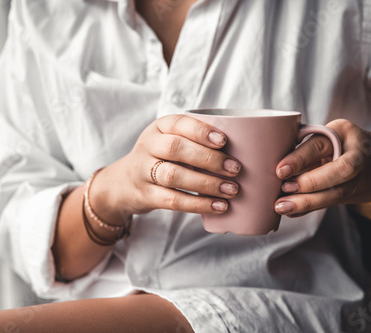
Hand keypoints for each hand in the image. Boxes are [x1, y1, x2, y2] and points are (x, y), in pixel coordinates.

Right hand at [91, 115, 241, 222]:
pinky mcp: (145, 195)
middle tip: (235, 169)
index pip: (179, 123)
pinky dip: (198, 204)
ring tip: (232, 190)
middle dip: (209, 159)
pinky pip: (173, 200)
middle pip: (176, 149)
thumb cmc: (161, 158)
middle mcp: (148, 146)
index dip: (201, 132)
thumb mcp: (171, 140)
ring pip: (174, 175)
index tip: (224, 141)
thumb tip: (246, 149)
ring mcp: (143, 171)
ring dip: (206, 183)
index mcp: (159, 127)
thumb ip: (197, 141)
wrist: (124, 183)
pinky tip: (219, 206)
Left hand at [274, 119, 370, 216]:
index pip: (321, 144)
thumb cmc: (343, 144)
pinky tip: (291, 212)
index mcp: (344, 133)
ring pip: (336, 192)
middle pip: (338, 170)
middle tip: (283, 190)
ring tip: (282, 206)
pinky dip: (309, 209)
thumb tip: (269, 163)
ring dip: (307, 202)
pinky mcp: (353, 194)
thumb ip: (307, 147)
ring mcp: (358, 177)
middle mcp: (355, 154)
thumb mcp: (330, 135)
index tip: (280, 170)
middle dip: (309, 183)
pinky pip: (331, 203)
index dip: (300, 158)